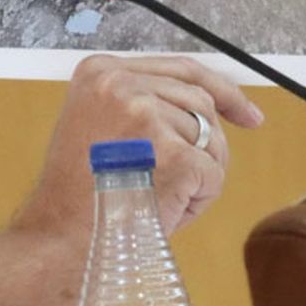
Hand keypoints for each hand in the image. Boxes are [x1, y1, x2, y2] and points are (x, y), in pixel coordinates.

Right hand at [13, 55, 265, 239]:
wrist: (61, 236)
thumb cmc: (79, 193)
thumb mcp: (97, 124)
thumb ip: (139, 103)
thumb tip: (206, 102)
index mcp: (100, 72)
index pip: (182, 68)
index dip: (220, 91)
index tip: (245, 112)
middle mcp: (122, 85)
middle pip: (200, 102)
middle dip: (209, 142)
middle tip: (195, 177)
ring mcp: (148, 117)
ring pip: (211, 139)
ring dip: (198, 174)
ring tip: (159, 197)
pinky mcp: (174, 155)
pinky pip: (213, 174)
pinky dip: (199, 199)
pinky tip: (167, 210)